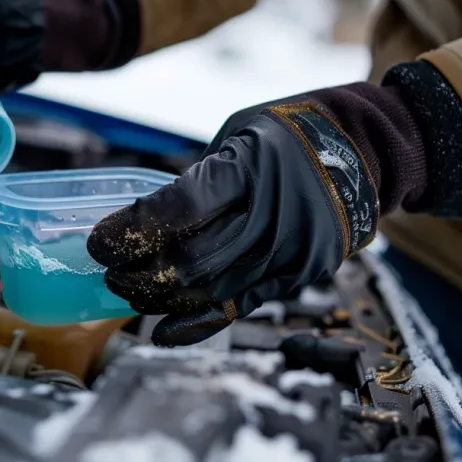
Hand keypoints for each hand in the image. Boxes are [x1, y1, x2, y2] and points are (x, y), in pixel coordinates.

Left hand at [86, 100, 379, 346]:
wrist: (363, 153)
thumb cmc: (288, 135)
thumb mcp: (238, 133)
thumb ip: (199, 177)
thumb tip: (148, 218)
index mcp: (250, 167)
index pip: (180, 208)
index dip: (132, 230)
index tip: (99, 242)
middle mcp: (271, 215)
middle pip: (191, 260)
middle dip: (137, 271)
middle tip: (107, 269)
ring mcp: (289, 251)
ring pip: (210, 291)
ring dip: (159, 298)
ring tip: (128, 292)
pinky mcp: (298, 275)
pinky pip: (239, 307)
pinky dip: (197, 322)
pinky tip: (162, 328)